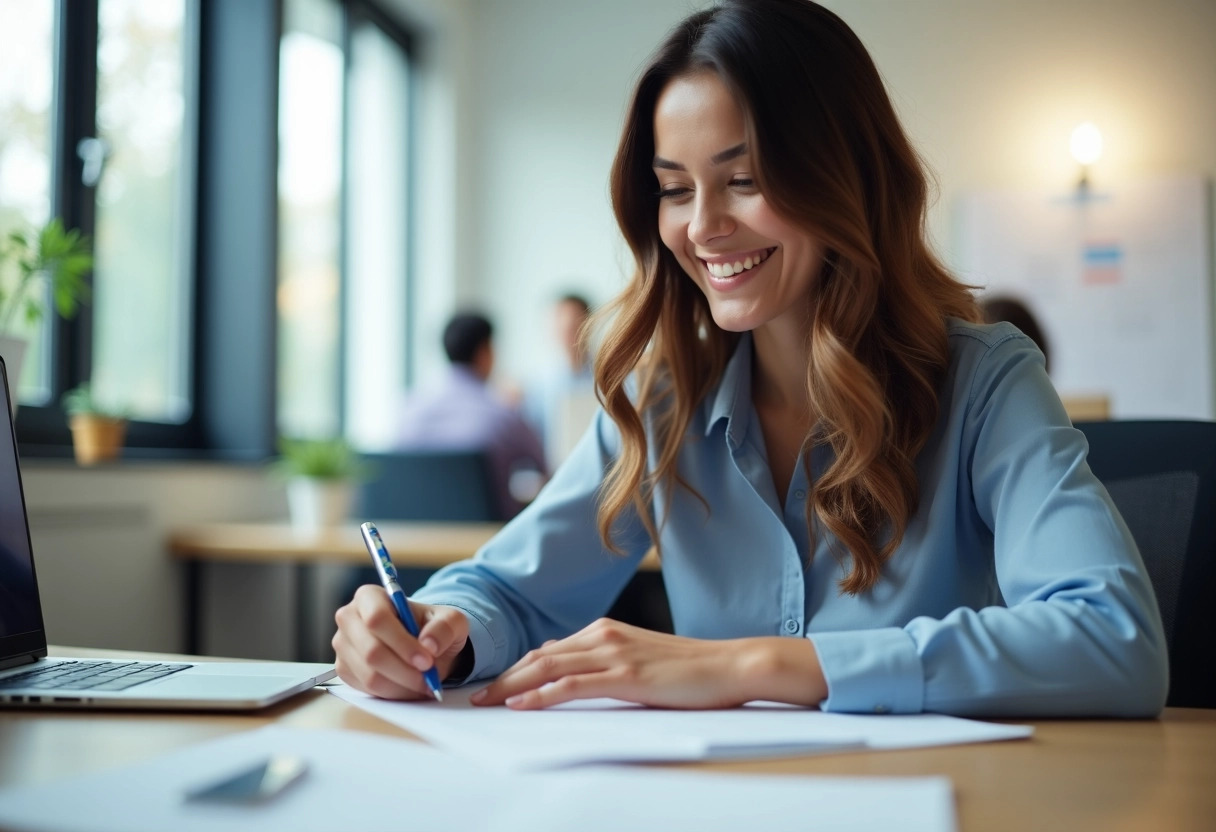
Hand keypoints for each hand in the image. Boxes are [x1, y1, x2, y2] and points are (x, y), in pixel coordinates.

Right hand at [332, 585, 469, 699]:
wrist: (423, 645)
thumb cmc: (432, 627)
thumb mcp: (451, 621)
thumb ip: (445, 627)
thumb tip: (429, 644)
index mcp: (369, 596)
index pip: (377, 619)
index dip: (402, 643)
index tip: (426, 660)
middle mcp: (349, 619)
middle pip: (371, 651)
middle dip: (404, 670)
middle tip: (429, 677)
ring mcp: (343, 646)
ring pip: (370, 675)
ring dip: (402, 685)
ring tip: (424, 682)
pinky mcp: (344, 670)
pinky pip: (367, 690)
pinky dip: (394, 693)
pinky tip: (409, 685)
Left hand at [470, 618, 825, 709]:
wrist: (731, 665)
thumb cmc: (690, 670)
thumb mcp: (640, 660)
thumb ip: (605, 664)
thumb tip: (571, 675)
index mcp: (605, 631)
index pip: (548, 650)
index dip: (516, 669)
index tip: (492, 687)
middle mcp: (603, 635)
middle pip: (539, 657)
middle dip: (504, 678)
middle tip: (475, 698)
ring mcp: (614, 654)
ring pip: (548, 667)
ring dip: (512, 687)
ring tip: (486, 703)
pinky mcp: (626, 676)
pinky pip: (572, 685)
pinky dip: (541, 694)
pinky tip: (522, 704)